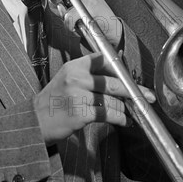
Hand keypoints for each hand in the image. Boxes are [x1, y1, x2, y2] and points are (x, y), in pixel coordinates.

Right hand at [33, 52, 155, 146]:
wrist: (35, 121)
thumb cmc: (53, 101)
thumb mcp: (66, 78)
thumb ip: (88, 73)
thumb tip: (118, 67)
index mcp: (74, 66)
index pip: (103, 60)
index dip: (121, 68)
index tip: (132, 77)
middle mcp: (76, 77)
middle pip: (113, 82)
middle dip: (134, 91)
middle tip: (147, 96)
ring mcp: (78, 95)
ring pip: (113, 100)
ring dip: (126, 109)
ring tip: (132, 113)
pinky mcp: (80, 113)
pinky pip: (108, 115)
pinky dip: (120, 119)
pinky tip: (124, 121)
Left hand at [43, 0, 122, 46]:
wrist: (110, 29)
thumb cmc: (91, 17)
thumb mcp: (72, 7)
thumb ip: (59, 0)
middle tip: (62, 7)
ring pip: (62, 0)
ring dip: (65, 14)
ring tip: (76, 18)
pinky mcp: (90, 2)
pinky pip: (70, 15)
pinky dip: (71, 23)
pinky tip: (80, 23)